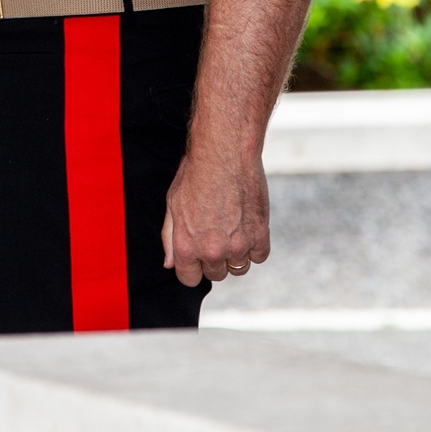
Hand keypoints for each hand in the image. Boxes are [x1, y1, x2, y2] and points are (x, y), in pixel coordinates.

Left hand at [161, 147, 270, 285]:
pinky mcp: (260, 236)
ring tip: (231, 225)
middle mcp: (212, 252)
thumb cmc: (195, 174)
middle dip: (213, 258)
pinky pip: (259, 256)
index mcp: (186, 246)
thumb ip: (170, 238)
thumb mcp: (172, 203)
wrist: (224, 152)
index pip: (189, 279)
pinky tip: (246, 223)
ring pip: (238, 267)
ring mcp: (238, 246)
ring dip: (235, 253)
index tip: (197, 253)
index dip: (192, 266)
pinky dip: (255, 244)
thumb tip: (169, 263)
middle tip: (215, 231)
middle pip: (215, 274)